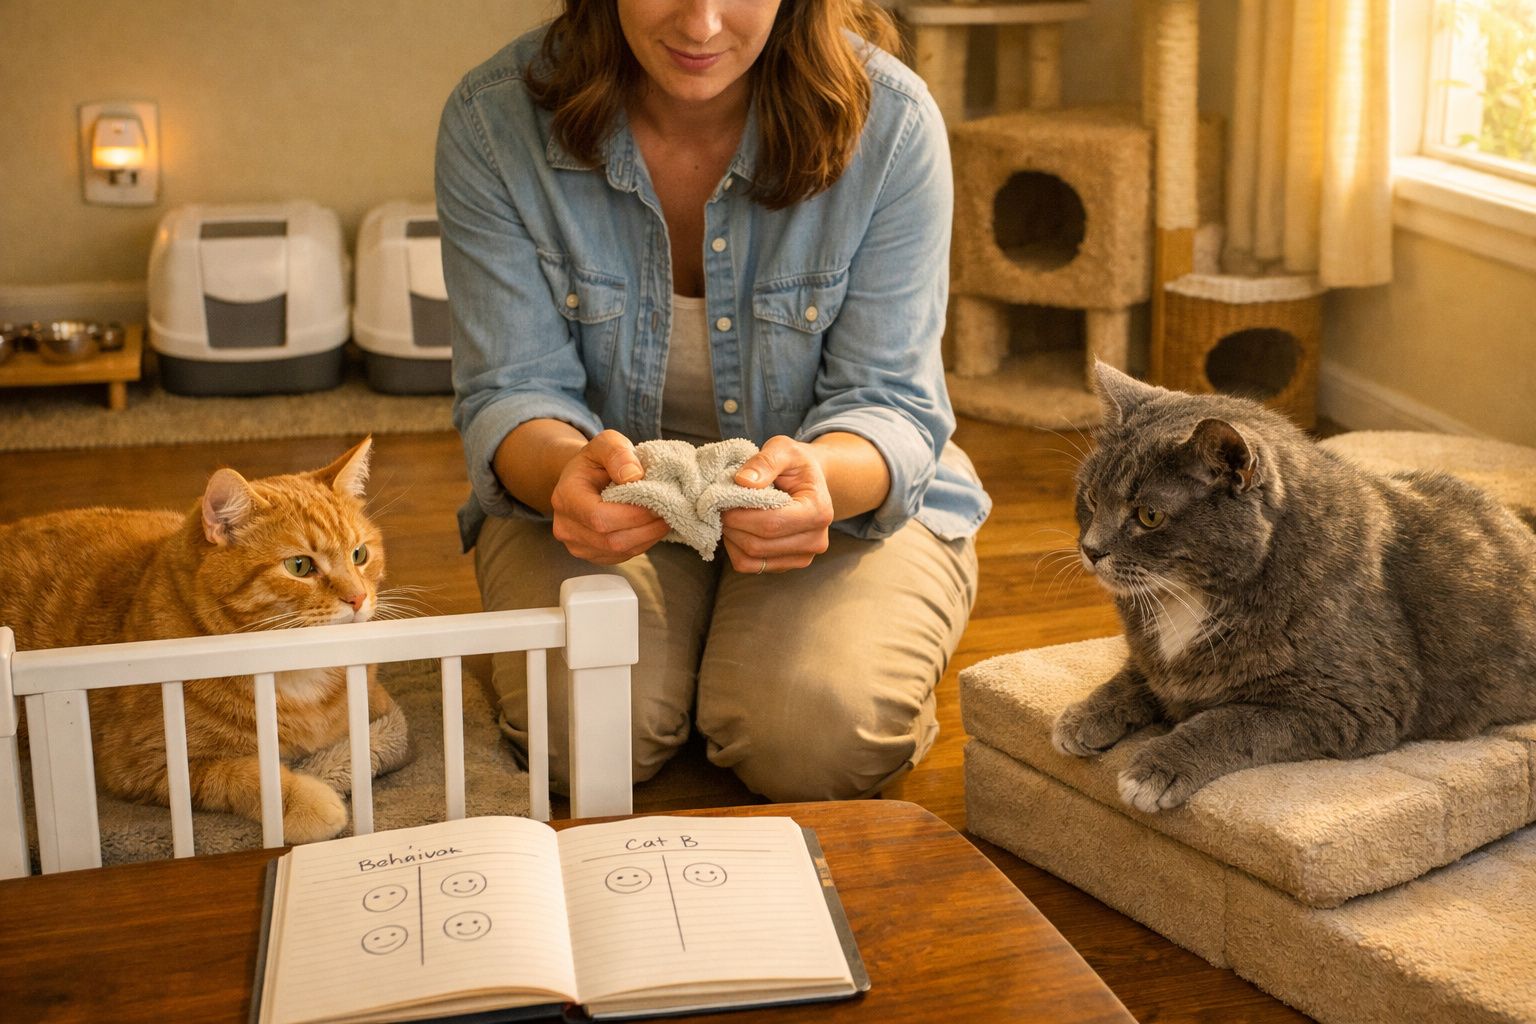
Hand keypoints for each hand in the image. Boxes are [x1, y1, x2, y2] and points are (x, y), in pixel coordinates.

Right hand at [549, 430, 670, 563]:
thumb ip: (617, 453)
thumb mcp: (606, 443)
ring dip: (648, 536)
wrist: (583, 478)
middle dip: (646, 527)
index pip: (600, 517)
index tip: (658, 501)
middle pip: (612, 540)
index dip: (634, 514)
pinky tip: (651, 526)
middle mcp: (566, 527)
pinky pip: (622, 556)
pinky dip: (642, 543)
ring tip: (664, 516)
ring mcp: (577, 545)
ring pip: (620, 551)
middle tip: (669, 510)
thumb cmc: (596, 461)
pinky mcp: (593, 555)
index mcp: (566, 497)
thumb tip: (634, 476)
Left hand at [720, 436, 833, 573]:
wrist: (809, 482)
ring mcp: (803, 557)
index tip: (720, 500)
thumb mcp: (783, 449)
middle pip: (758, 544)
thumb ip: (764, 461)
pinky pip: (750, 566)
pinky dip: (735, 550)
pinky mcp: (787, 565)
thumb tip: (743, 481)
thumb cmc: (795, 464)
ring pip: (751, 559)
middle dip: (731, 526)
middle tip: (718, 506)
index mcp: (819, 511)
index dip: (739, 514)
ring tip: (728, 515)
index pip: (771, 523)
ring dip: (731, 538)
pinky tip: (736, 529)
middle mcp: (816, 540)